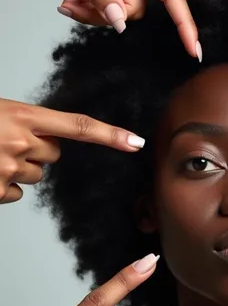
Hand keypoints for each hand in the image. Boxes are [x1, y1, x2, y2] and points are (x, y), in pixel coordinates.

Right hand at [0, 98, 144, 203]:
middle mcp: (21, 141)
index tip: (136, 142)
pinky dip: (5, 186)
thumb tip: (47, 142)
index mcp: (23, 115)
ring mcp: (9, 168)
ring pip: (37, 174)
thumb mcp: (1, 112)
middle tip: (8, 140)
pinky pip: (19, 193)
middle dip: (37, 150)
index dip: (110, 135)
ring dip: (20, 168)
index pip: (77, 126)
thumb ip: (27, 123)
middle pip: (55, 154)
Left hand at [25, 0, 198, 56]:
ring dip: (96, 14)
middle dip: (106, 15)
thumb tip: (120, 22)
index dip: (184, 22)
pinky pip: (113, 7)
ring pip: (123, 11)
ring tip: (70, 3)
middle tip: (73, 8)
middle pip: (135, 7)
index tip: (193, 49)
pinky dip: (93, 9)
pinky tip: (74, 0)